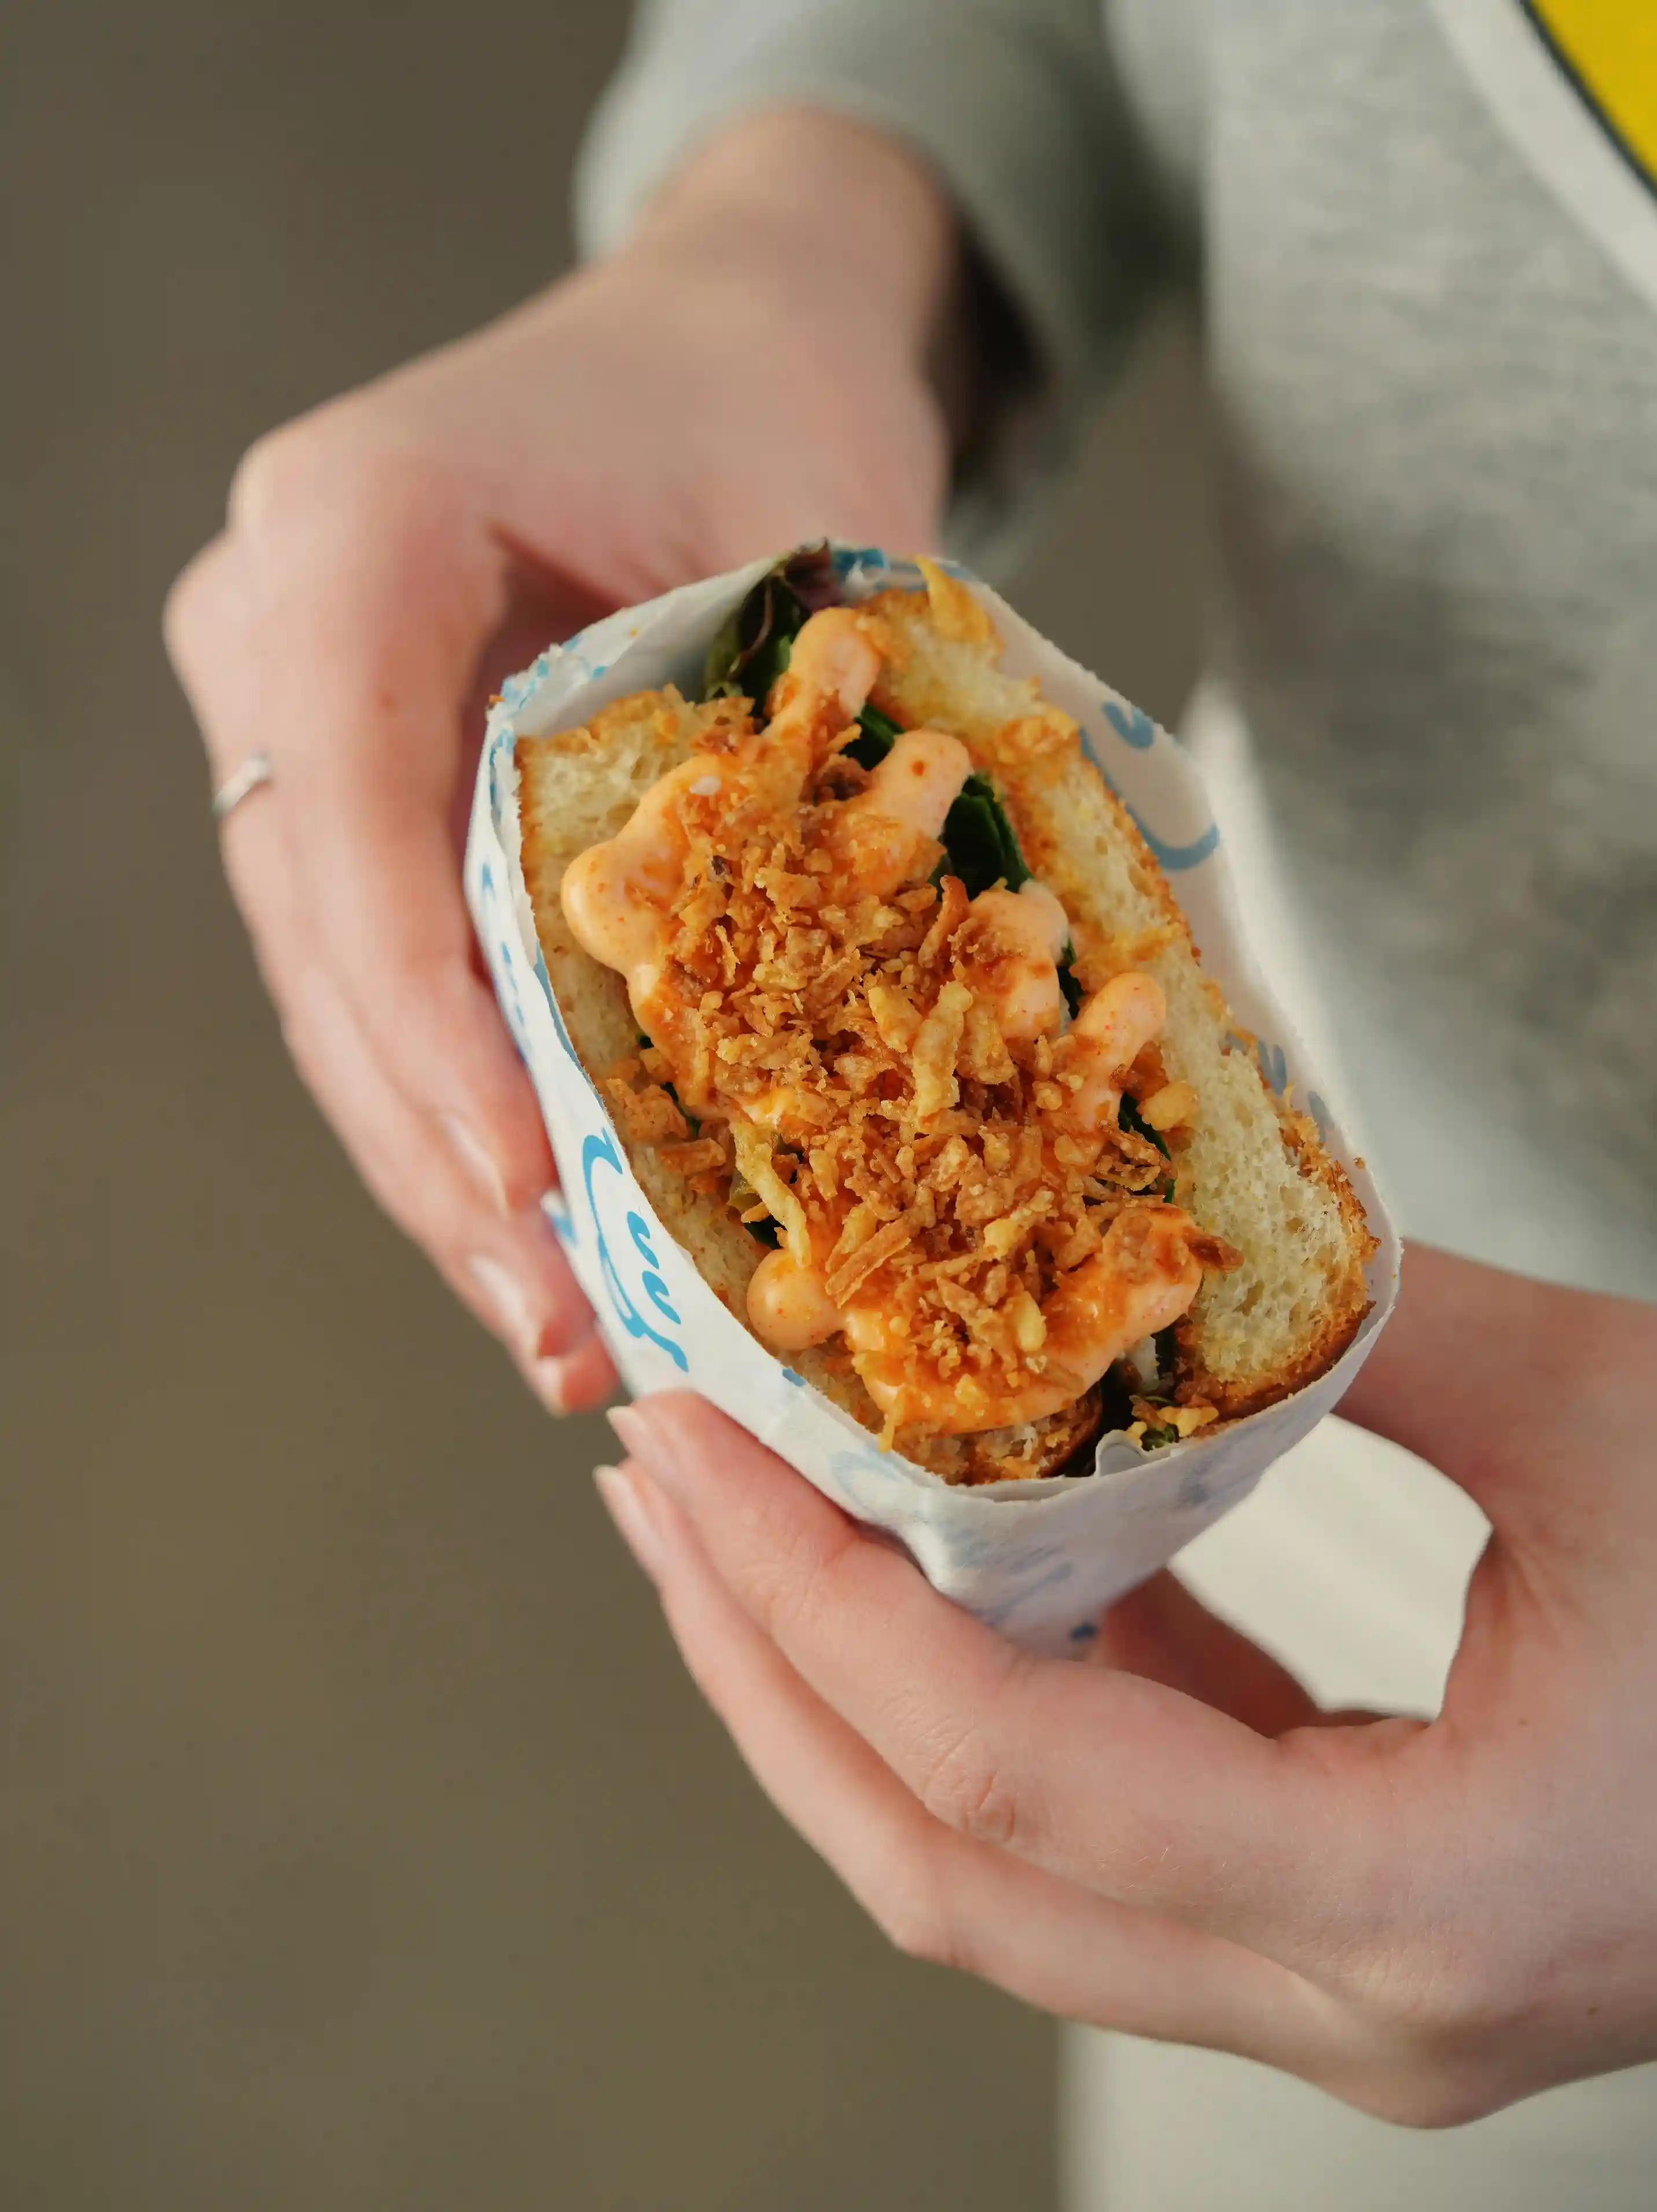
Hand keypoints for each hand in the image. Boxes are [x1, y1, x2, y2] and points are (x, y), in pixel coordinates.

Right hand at [164, 111, 954, 1411]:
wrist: (721, 331)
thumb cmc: (768, 394)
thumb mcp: (812, 531)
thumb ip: (797, 745)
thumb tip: (857, 1035)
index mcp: (347, 531)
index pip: (350, 815)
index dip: (429, 1023)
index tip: (529, 1182)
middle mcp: (275, 636)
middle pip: (332, 947)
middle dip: (448, 1153)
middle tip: (565, 1328)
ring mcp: (301, 731)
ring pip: (350, 997)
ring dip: (455, 1175)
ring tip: (570, 1339)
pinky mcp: (363, 804)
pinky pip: (400, 984)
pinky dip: (479, 1113)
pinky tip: (559, 1244)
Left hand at [595, 1245, 1656, 2124]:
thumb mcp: (1627, 1429)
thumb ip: (1382, 1332)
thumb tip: (1179, 1227)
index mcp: (1419, 1898)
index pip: (1002, 1772)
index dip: (811, 1604)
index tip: (695, 1449)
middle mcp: (1350, 2000)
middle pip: (948, 1867)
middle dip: (765, 1665)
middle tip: (660, 1478)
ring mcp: (1347, 1994)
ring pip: (1003, 1880)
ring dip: (849, 1693)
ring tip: (746, 1516)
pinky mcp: (1354, 1937)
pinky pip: (1108, 1839)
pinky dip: (997, 1701)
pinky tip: (952, 1564)